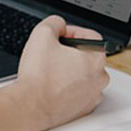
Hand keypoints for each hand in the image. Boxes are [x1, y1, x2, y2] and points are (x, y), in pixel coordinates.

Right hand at [11, 15, 108, 130]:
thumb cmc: (38, 76)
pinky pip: (80, 92)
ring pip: (85, 75)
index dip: (73, 31)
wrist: (31, 106)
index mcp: (95, 59)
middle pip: (88, 56)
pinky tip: (53, 85)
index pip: (91, 36)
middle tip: (52, 53)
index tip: (60, 35)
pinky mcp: (83, 109)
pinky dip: (69, 87)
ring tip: (51, 71)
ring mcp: (93, 95)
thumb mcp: (41, 34)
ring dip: (70, 69)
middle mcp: (100, 78)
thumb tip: (59, 25)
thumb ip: (54, 22)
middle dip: (71, 52)